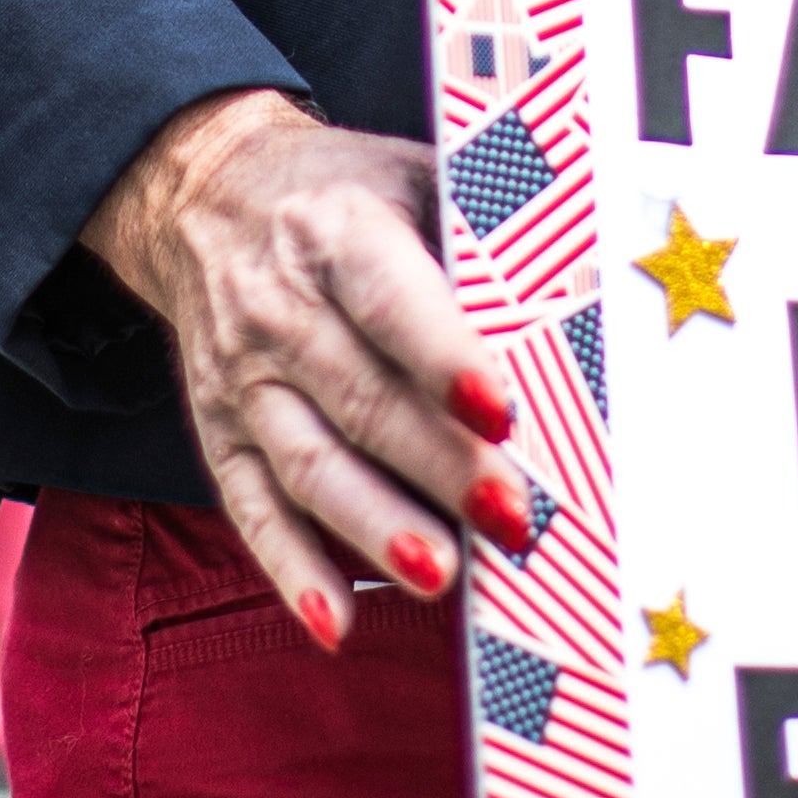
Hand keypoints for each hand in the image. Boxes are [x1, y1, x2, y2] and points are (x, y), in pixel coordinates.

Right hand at [83, 88, 535, 652]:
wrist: (207, 192)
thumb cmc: (345, 192)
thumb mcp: (413, 174)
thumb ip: (483, 232)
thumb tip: (590, 292)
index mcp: (338, 231)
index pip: (393, 301)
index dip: (446, 358)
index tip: (503, 411)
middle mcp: (280, 308)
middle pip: (362, 399)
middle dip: (439, 467)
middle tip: (511, 520)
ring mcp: (244, 378)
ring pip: (309, 465)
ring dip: (374, 527)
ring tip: (439, 576)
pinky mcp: (220, 432)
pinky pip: (253, 509)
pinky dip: (293, 570)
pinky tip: (337, 623)